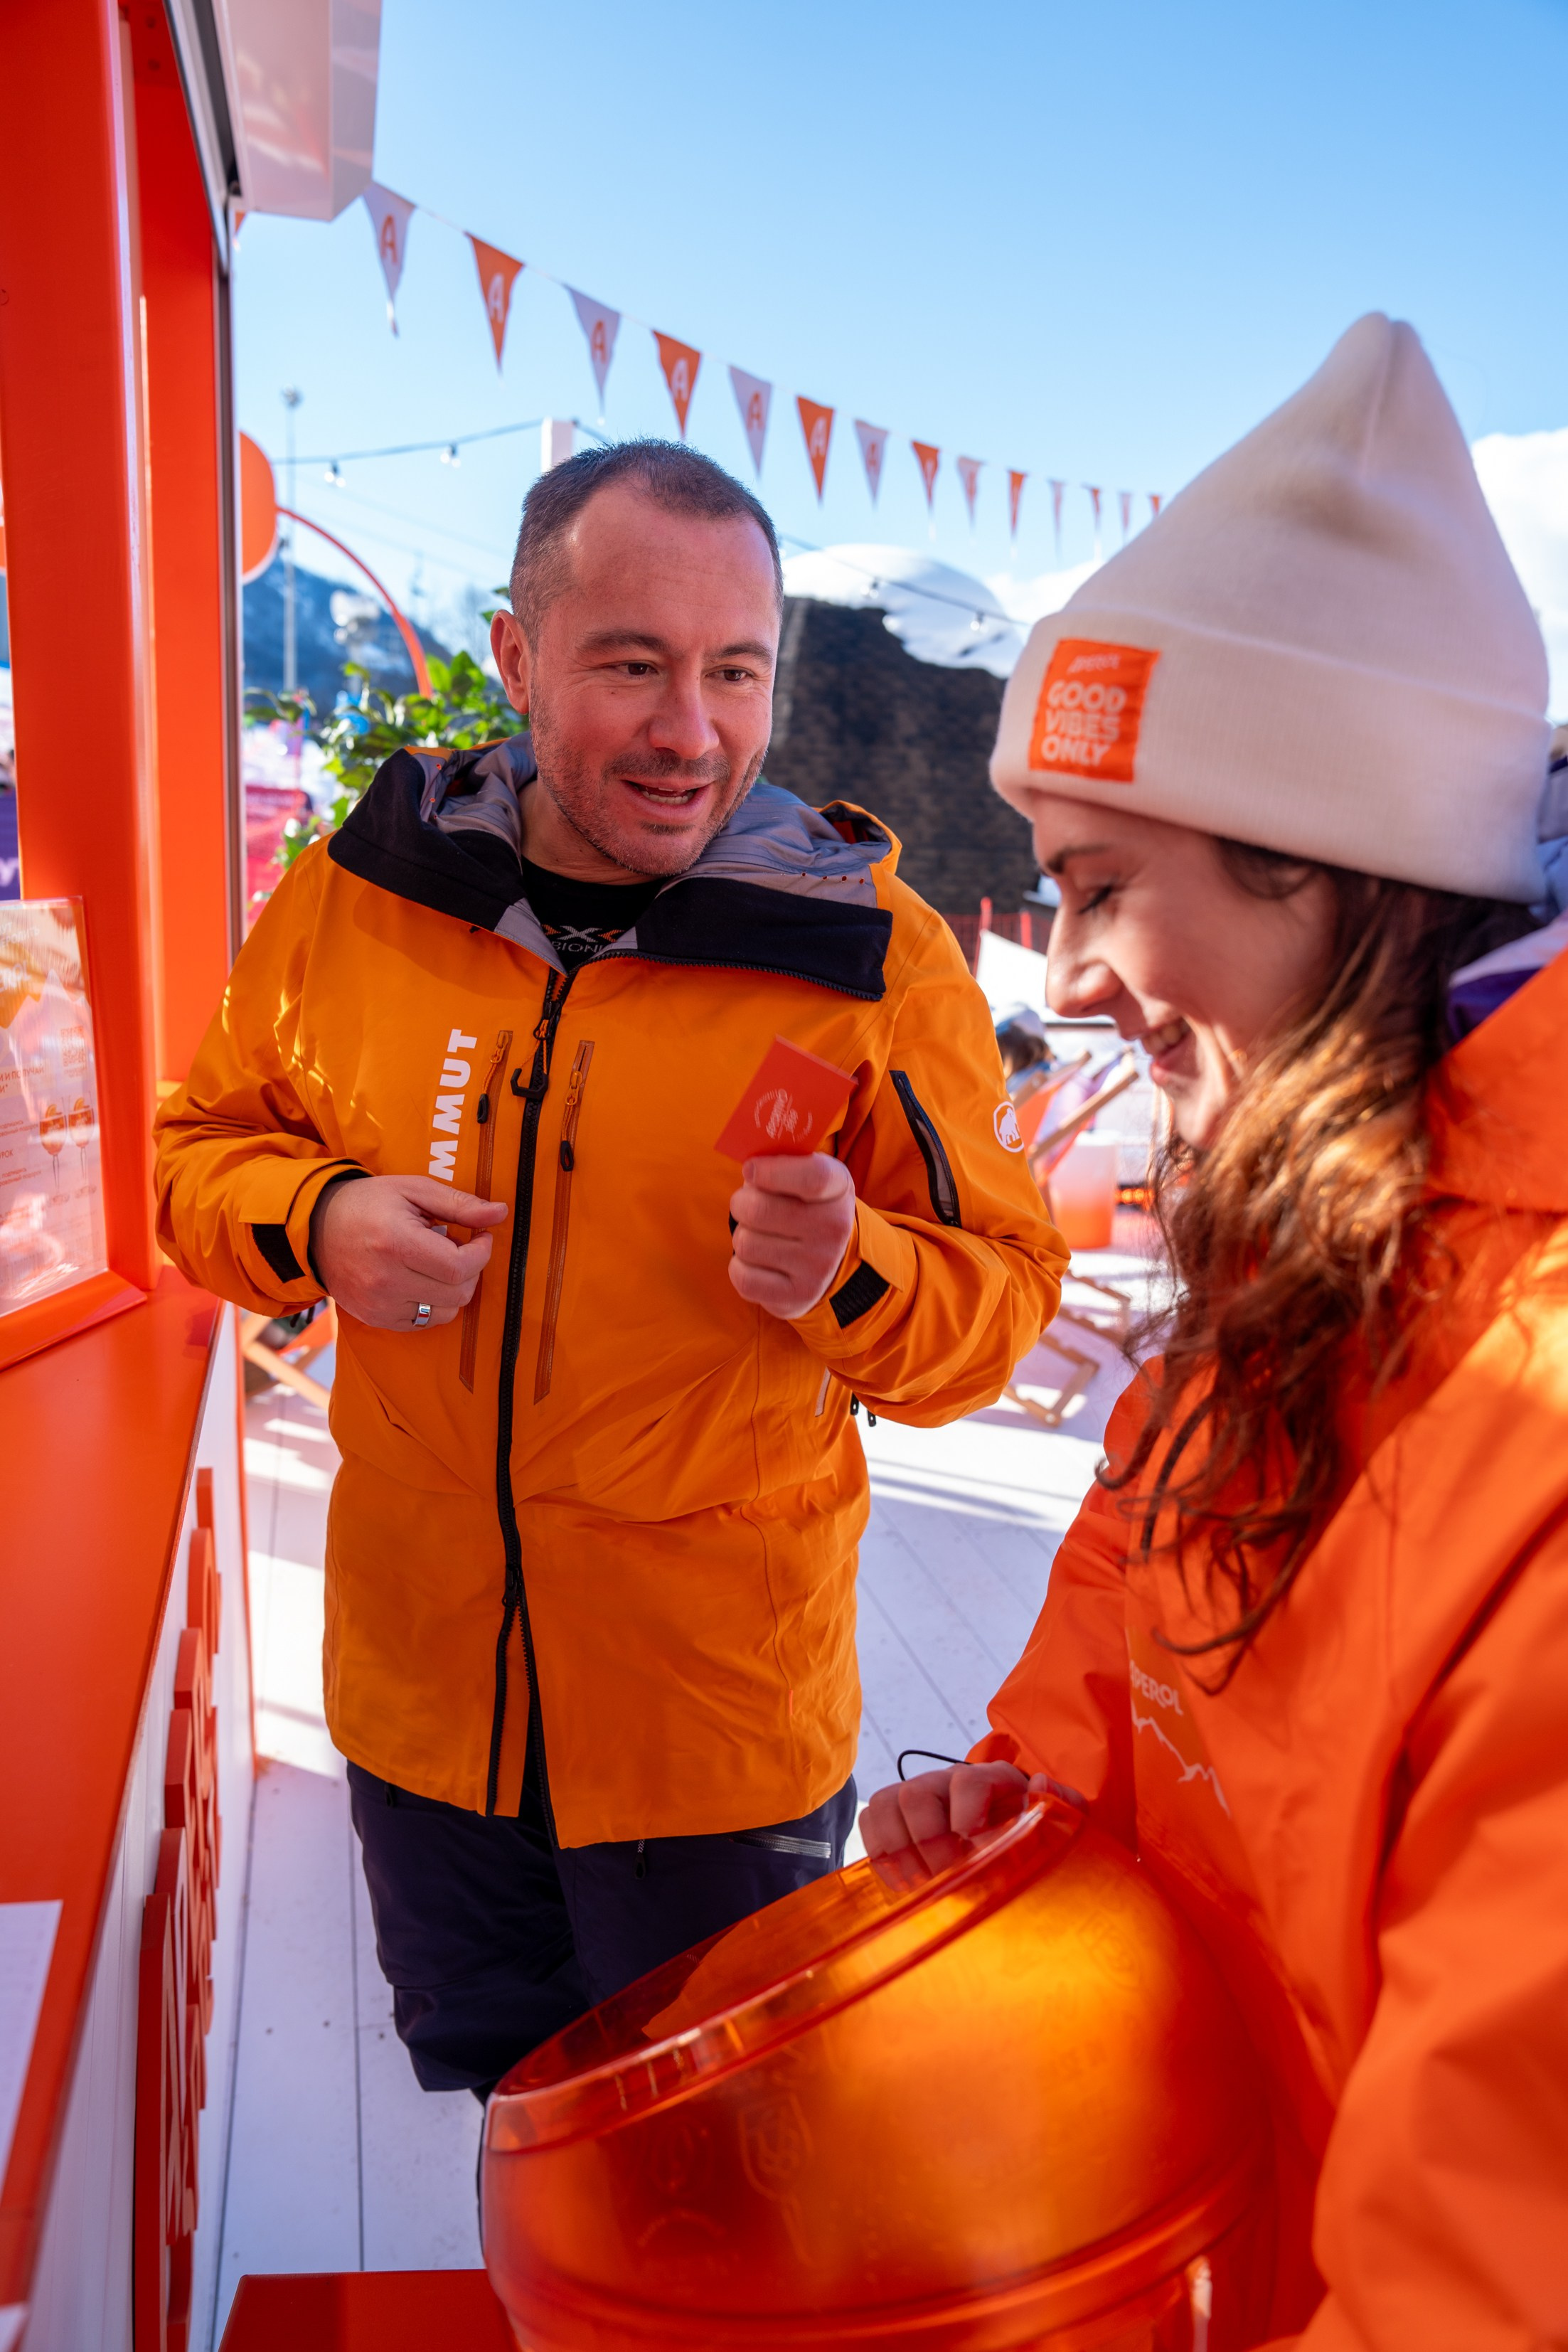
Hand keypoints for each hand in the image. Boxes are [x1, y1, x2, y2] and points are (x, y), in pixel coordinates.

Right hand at [309, 1175, 506, 1330]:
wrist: (315, 1229)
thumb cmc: (366, 1203)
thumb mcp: (412, 1190)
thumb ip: (458, 1204)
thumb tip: (499, 1214)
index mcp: (397, 1244)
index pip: (459, 1267)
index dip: (482, 1252)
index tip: (481, 1236)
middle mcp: (387, 1281)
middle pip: (458, 1292)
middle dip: (470, 1269)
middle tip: (459, 1247)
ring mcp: (380, 1305)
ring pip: (445, 1312)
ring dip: (454, 1289)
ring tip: (437, 1263)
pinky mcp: (376, 1318)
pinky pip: (424, 1322)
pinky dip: (433, 1304)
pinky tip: (422, 1279)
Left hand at [728, 1152, 857, 1319]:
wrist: (831, 1259)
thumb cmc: (804, 1205)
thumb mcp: (806, 1173)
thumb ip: (780, 1160)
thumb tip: (747, 1166)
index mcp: (838, 1189)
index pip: (811, 1177)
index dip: (772, 1172)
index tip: (750, 1170)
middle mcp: (834, 1230)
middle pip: (759, 1210)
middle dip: (741, 1204)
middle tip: (746, 1205)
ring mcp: (818, 1268)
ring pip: (745, 1243)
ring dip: (743, 1236)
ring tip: (761, 1235)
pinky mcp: (797, 1297)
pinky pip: (742, 1277)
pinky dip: (740, 1267)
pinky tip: (758, 1262)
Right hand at [859, 1762, 1078, 1890]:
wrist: (1010, 1837)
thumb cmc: (1033, 1831)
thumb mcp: (1058, 1820)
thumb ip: (1061, 1803)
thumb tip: (1040, 1785)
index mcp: (989, 1779)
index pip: (967, 1782)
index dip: (967, 1817)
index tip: (976, 1851)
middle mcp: (947, 1782)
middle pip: (916, 1793)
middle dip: (928, 1842)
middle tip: (947, 1875)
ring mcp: (917, 1797)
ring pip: (886, 1803)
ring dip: (899, 1850)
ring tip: (922, 1884)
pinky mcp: (896, 1818)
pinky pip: (870, 1820)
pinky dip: (880, 1853)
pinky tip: (904, 1883)